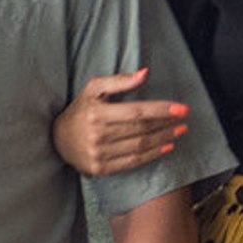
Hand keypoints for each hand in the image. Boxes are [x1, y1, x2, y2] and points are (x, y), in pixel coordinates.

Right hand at [54, 69, 189, 175]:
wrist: (58, 140)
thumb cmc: (80, 110)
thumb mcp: (93, 89)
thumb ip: (119, 81)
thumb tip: (145, 73)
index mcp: (97, 114)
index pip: (137, 112)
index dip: (161, 110)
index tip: (182, 108)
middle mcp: (98, 135)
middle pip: (141, 129)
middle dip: (166, 124)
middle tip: (184, 119)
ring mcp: (99, 154)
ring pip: (140, 146)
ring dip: (164, 138)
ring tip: (179, 131)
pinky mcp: (101, 169)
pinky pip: (133, 162)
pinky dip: (153, 155)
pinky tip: (166, 147)